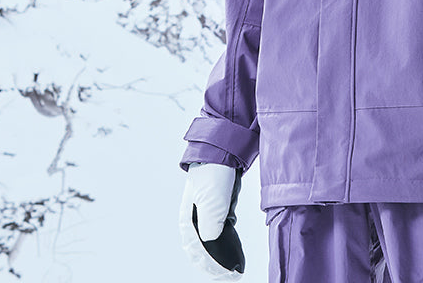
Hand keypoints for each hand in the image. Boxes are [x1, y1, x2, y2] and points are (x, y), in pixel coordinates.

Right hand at [179, 162, 245, 279]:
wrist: (222, 152)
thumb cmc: (213, 174)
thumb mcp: (212, 202)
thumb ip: (210, 226)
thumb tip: (211, 242)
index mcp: (188, 220)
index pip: (197, 251)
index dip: (211, 265)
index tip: (225, 275)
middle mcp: (196, 218)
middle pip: (203, 248)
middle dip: (215, 264)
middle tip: (230, 275)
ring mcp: (207, 212)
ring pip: (213, 240)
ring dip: (222, 254)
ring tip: (234, 267)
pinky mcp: (218, 206)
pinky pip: (221, 229)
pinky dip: (226, 240)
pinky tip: (234, 247)